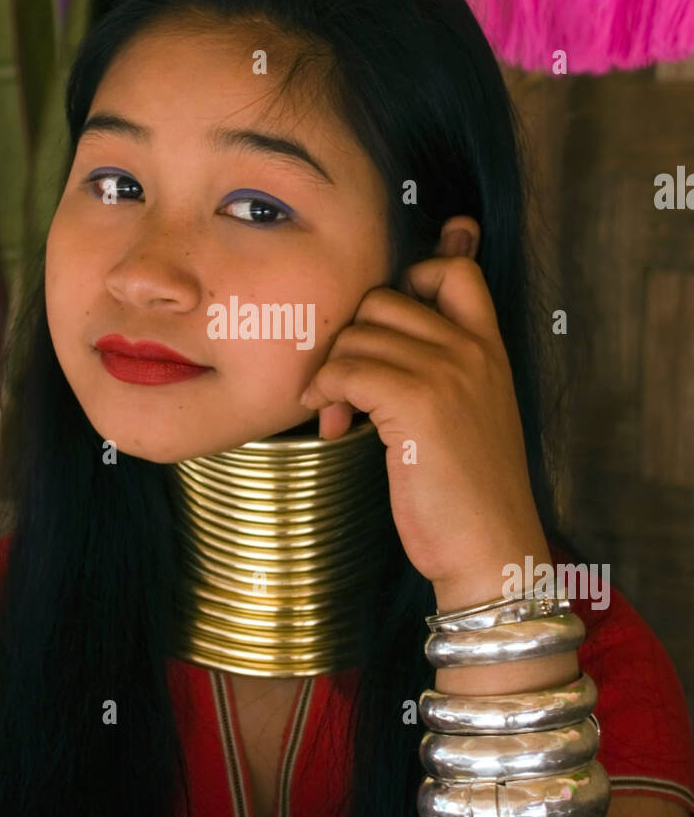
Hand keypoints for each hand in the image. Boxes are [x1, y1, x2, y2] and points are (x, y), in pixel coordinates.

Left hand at [299, 254, 550, 606]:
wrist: (490, 548)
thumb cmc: (469, 490)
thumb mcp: (468, 412)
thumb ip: (441, 365)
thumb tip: (382, 332)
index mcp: (490, 347)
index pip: (454, 268)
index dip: (408, 281)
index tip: (384, 331)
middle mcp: (472, 349)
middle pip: (382, 300)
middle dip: (351, 341)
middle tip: (345, 389)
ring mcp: (447, 372)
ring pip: (356, 336)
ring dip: (331, 375)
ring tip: (337, 417)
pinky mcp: (417, 402)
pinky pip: (346, 370)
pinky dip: (325, 394)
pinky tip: (331, 425)